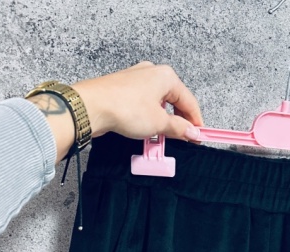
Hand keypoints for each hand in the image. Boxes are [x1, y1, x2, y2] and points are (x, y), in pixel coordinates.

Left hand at [72, 61, 204, 141]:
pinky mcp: (124, 89)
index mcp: (166, 76)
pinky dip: (149, 118)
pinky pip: (144, 105)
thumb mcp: (159, 123)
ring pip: (158, 104)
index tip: (198, 136)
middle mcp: (152, 73)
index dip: (195, 121)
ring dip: (163, 122)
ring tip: (163, 138)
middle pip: (174, 100)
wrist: (91, 106)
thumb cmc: (124, 107)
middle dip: (179, 121)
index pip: (189, 101)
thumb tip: (191, 132)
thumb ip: (178, 128)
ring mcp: (136, 80)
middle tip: (183, 139)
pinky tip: (147, 131)